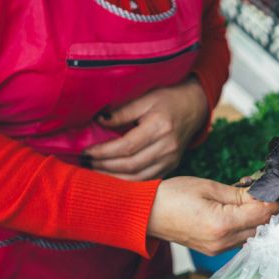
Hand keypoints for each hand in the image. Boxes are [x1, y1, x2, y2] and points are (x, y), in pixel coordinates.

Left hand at [84, 79, 207, 180]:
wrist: (194, 107)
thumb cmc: (168, 99)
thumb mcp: (146, 98)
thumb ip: (123, 111)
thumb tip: (99, 121)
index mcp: (161, 127)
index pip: (127, 146)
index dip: (104, 152)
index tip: (86, 151)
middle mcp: (168, 147)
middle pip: (131, 164)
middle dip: (104, 166)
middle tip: (85, 163)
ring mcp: (171, 160)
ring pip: (138, 177)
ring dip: (113, 177)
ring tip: (94, 171)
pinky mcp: (171, 166)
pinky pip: (147, 180)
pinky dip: (127, 181)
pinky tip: (112, 176)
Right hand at [147, 177, 278, 254]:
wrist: (146, 214)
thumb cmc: (172, 196)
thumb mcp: (209, 187)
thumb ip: (240, 194)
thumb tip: (265, 194)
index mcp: (222, 224)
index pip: (263, 215)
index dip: (277, 202)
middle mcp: (222, 242)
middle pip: (261, 228)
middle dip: (272, 211)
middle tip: (276, 193)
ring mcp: (218, 250)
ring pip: (252, 236)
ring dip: (260, 220)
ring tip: (261, 200)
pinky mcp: (213, 250)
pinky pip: (240, 239)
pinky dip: (247, 226)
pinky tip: (246, 212)